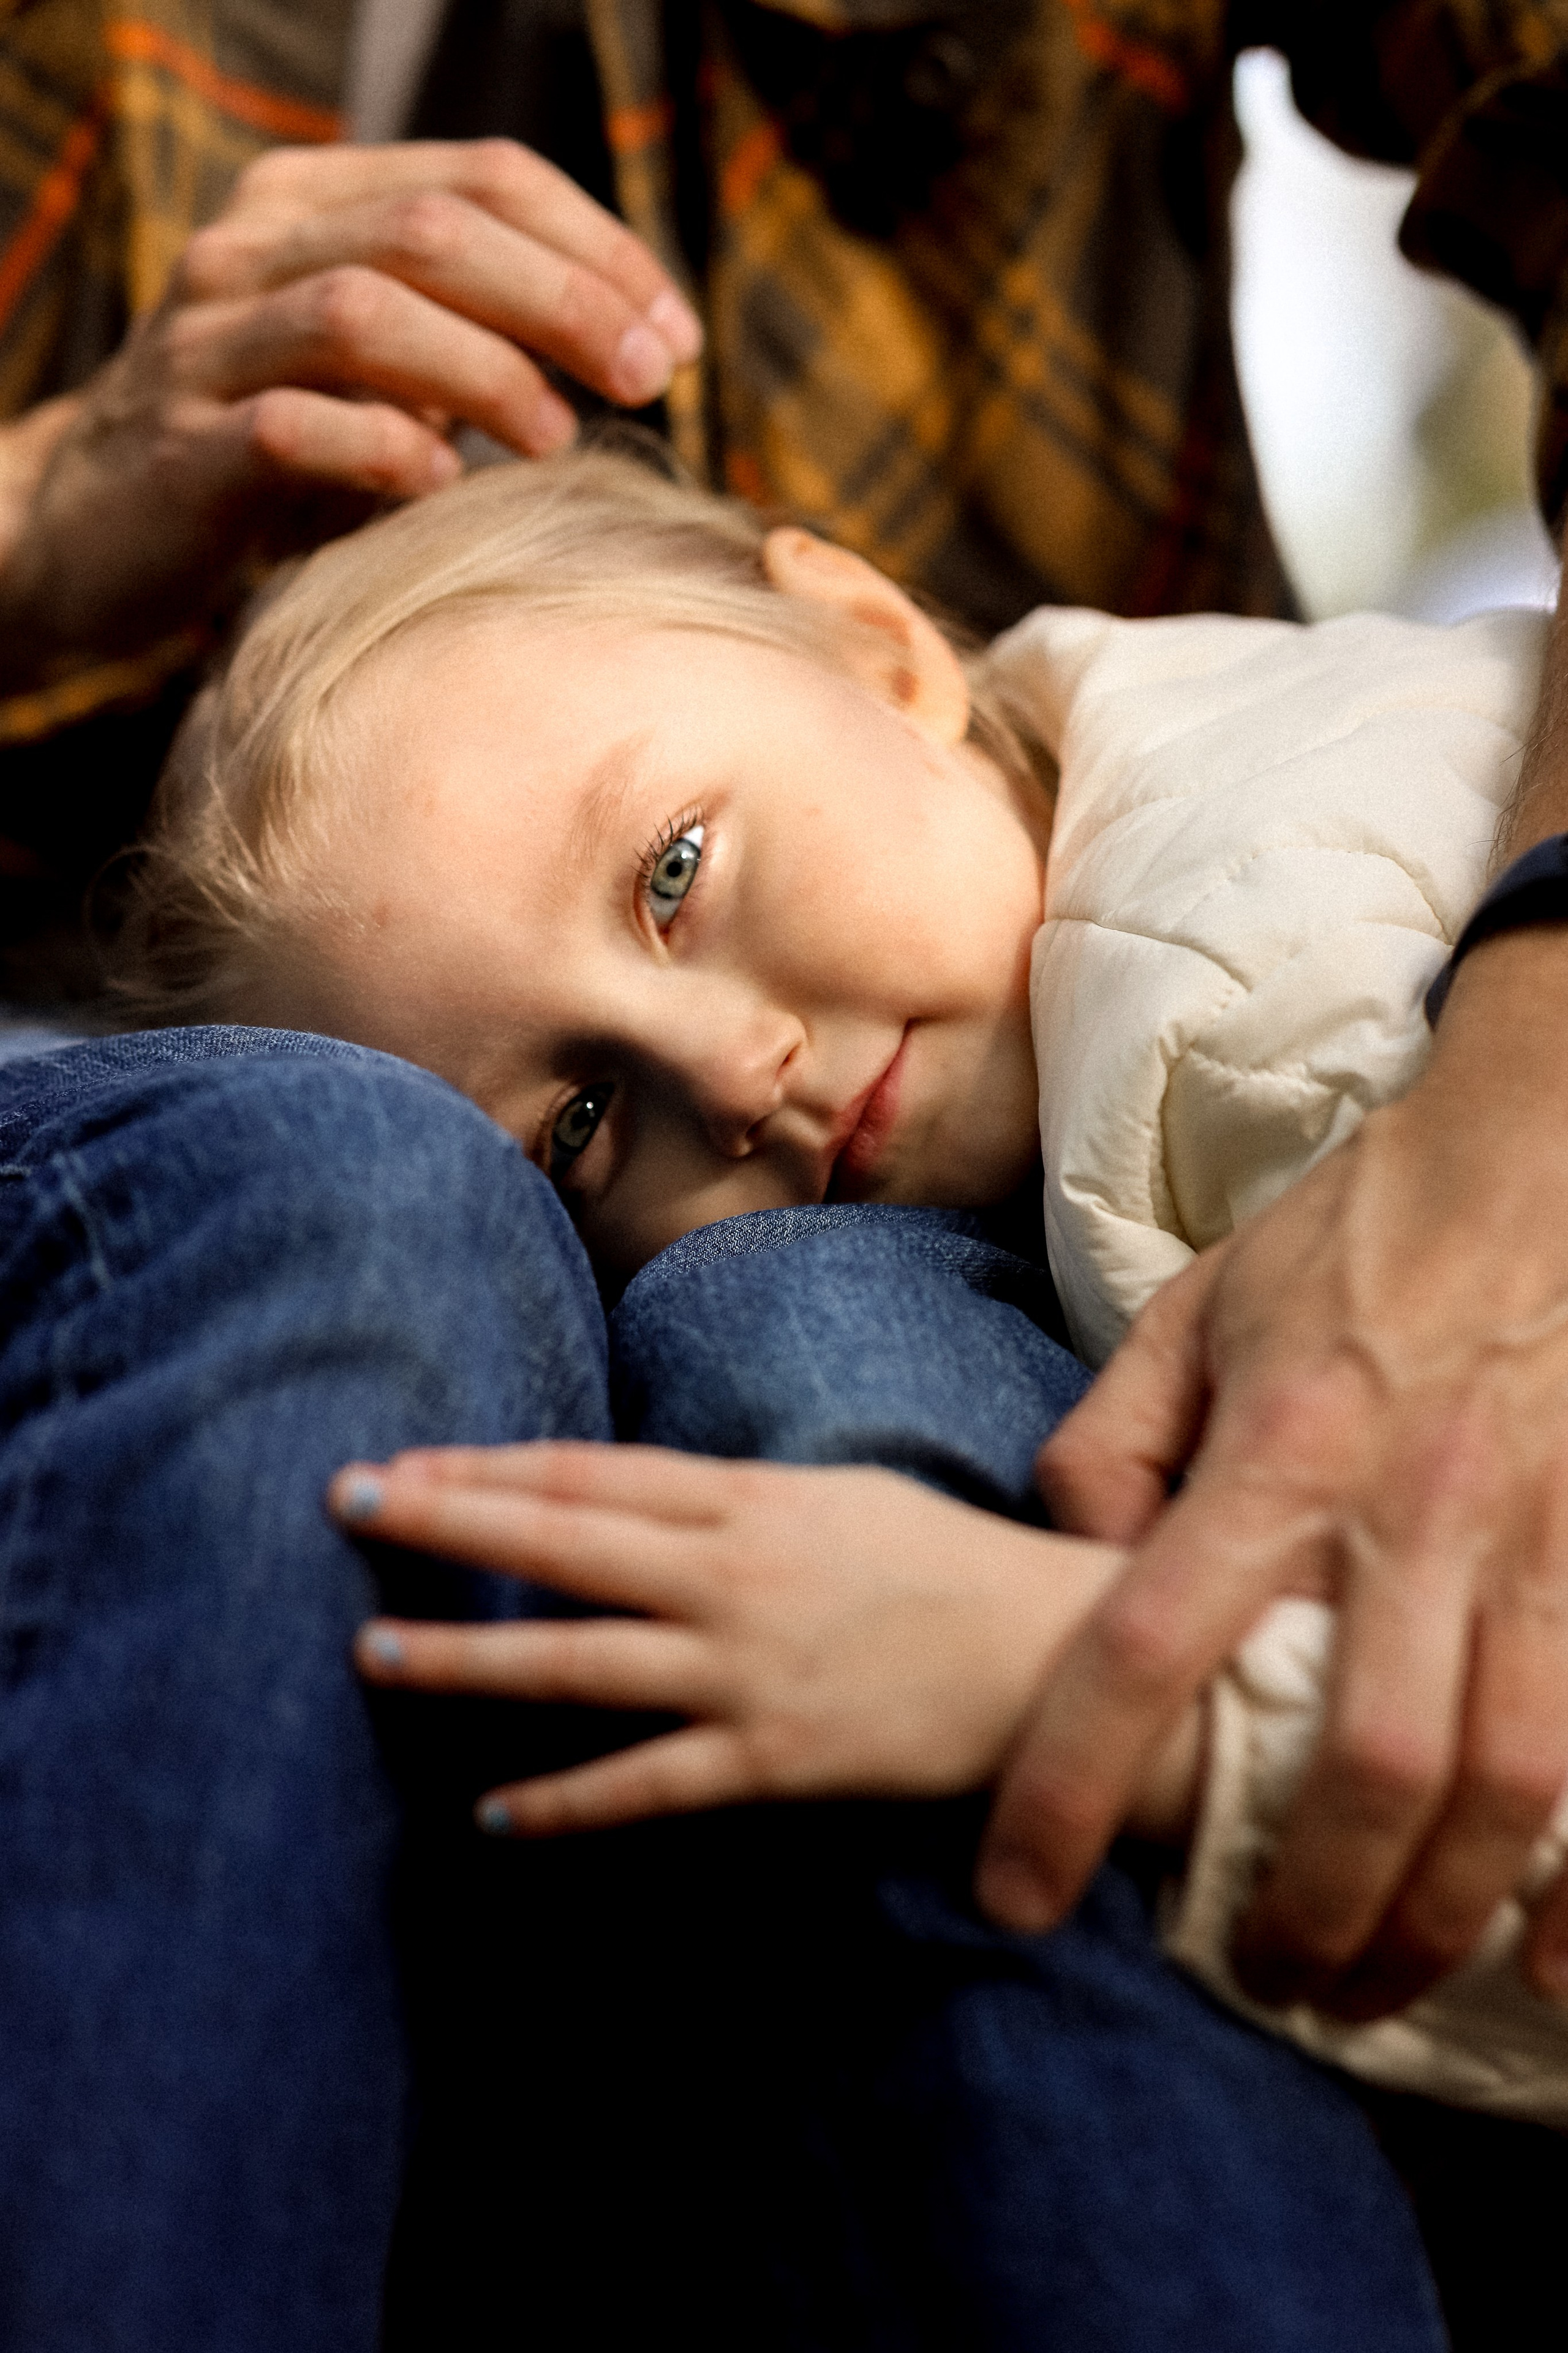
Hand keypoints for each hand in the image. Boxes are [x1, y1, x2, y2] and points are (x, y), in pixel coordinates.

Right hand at [0, 139, 700, 688]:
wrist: (91, 524)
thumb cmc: (265, 449)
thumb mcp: (372, 370)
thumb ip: (468, 335)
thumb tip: (627, 347)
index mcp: (309, 204)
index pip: (480, 178)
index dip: (594, 247)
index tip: (672, 335)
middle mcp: (251, 250)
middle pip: (433, 231)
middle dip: (563, 300)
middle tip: (646, 378)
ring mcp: (209, 343)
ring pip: (364, 312)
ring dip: (486, 373)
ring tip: (557, 437)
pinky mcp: (183, 446)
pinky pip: (296, 427)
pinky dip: (386, 451)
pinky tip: (444, 488)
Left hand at [329, 1440, 1141, 1836]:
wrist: (1053, 1659)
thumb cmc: (945, 1565)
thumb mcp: (836, 1497)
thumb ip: (732, 1500)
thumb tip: (634, 1501)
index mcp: (750, 1499)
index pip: (589, 1473)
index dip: (486, 1466)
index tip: (403, 1461)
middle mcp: (732, 1574)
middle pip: (562, 1540)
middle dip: (446, 1520)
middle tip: (346, 1504)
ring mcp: (746, 1670)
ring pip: (578, 1661)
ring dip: (468, 1658)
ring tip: (372, 1652)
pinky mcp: (773, 1760)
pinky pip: (647, 1784)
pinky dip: (567, 1801)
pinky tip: (494, 1813)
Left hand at [979, 927, 1567, 2017]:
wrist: (1533, 1159)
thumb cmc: (1352, 1241)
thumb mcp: (1195, 1314)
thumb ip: (1111, 1445)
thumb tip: (1075, 1573)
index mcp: (1276, 1450)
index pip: (1141, 1644)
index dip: (1064, 1785)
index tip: (1014, 1891)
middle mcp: (1407, 1511)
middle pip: (1352, 1765)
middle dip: (1295, 1907)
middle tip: (1251, 1972)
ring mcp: (1530, 1542)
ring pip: (1496, 1786)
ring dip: (1428, 1921)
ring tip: (1364, 1983)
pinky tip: (1542, 1969)